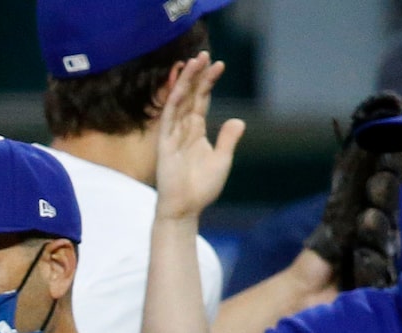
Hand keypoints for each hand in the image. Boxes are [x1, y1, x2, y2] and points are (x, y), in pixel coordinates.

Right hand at [154, 52, 241, 224]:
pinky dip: (174, 101)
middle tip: (205, 54)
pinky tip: (182, 86)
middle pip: (190, 96)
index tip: (219, 65)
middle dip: (197, 76)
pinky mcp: (164, 145)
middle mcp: (182, 130)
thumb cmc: (201, 188)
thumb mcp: (222, 160)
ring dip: (186, 82)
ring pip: (178, 102)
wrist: (185, 209)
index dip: (208, 83)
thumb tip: (238, 120)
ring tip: (195, 62)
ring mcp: (171, 136)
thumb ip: (228, 139)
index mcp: (195, 132)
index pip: (201, 101)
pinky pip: (168, 119)